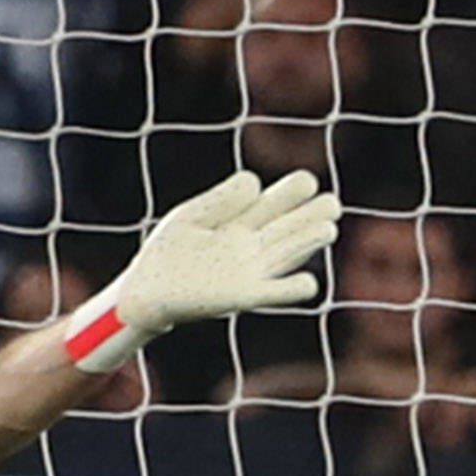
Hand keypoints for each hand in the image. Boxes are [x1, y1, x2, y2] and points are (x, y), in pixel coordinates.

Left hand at [72, 170, 342, 372]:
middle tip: (331, 204)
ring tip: (327, 228)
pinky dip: (294, 288)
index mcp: (242, 220)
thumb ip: (220, 200)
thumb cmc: (167, 252)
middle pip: (292, 224)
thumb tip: (255, 180)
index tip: (305, 182)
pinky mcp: (245, 295)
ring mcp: (252, 269)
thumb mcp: (189, 217)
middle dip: (313, 214)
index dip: (293, 191)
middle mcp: (253, 244)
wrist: (145, 291)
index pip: (276, 201)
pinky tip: (306, 283)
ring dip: (309, 242)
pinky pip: (279, 292)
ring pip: (290, 252)